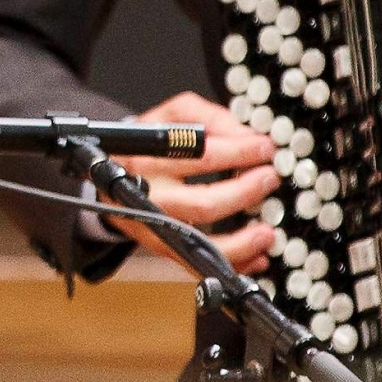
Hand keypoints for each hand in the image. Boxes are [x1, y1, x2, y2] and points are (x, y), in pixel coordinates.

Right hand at [103, 92, 283, 273]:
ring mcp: (157, 228)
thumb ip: (210, 118)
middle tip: (270, 178)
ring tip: (268, 232)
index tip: (266, 147)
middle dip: (244, 193)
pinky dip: (232, 265)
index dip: (239, 152)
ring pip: (201, 245)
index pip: (201, 156)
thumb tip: (246, 135)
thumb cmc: (150, 143)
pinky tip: (257, 257)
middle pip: (202, 204)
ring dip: (241, 242)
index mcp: (151, 159)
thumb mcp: (173, 116)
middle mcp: (151, 197)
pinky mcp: (164, 249)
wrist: (111, 176)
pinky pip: (199, 265)